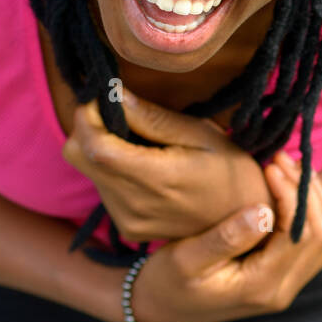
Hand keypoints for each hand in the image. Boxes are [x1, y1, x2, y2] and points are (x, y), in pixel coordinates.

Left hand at [61, 87, 270, 242]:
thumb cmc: (230, 169)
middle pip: (77, 156)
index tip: (104, 95)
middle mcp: (134, 204)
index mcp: (156, 178)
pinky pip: (101, 188)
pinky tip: (141, 164)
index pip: (94, 146)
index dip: (88, 115)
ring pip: (86, 170)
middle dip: (88, 127)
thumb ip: (154, 118)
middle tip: (119, 112)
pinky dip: (110, 169)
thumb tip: (114, 94)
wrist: (244, 218)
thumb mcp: (202, 134)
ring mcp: (128, 220)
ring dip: (100, 147)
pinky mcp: (127, 227)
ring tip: (137, 140)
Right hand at [127, 150, 321, 321]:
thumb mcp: (186, 258)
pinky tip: (321, 196)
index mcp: (262, 285)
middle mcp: (283, 289)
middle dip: (307, 191)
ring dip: (316, 200)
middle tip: (281, 158)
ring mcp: (287, 285)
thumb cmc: (166, 281)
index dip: (292, 193)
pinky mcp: (284, 277)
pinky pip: (319, 248)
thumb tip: (265, 211)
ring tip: (293, 168)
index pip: (299, 233)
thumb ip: (226, 237)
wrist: (160, 308)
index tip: (270, 166)